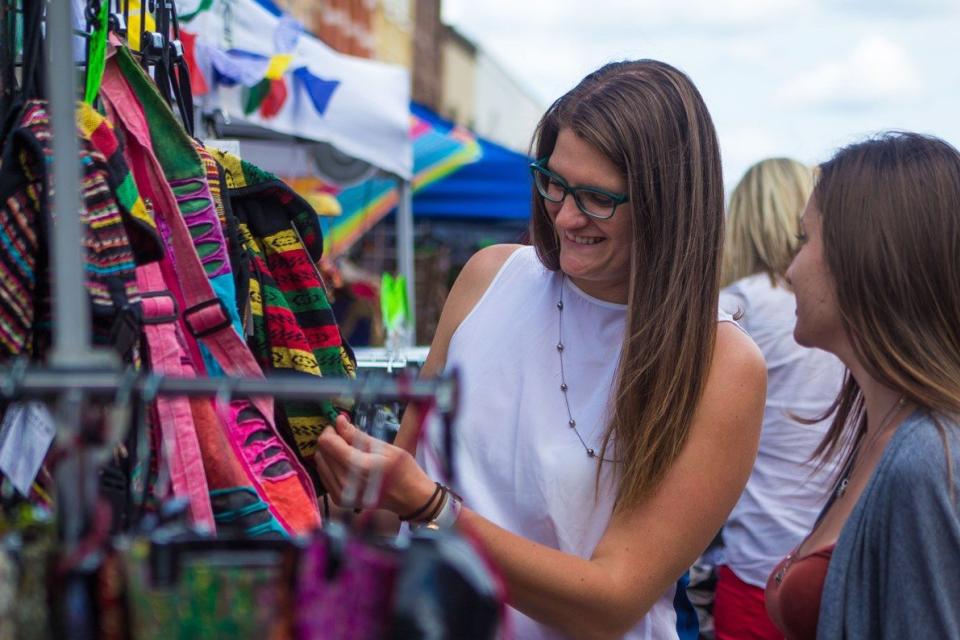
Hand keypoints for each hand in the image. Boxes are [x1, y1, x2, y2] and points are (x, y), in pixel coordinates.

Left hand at [314, 415, 436, 515]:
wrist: (409, 498)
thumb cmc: (402, 469)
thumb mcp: (385, 447)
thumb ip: (357, 435)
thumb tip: (339, 420)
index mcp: (358, 466)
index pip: (328, 443)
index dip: (331, 431)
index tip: (341, 426)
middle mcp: (345, 482)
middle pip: (321, 452)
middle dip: (331, 440)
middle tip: (346, 438)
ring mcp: (341, 494)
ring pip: (320, 464)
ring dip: (330, 454)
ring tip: (348, 452)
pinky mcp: (339, 500)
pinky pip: (324, 476)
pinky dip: (331, 466)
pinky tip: (346, 465)